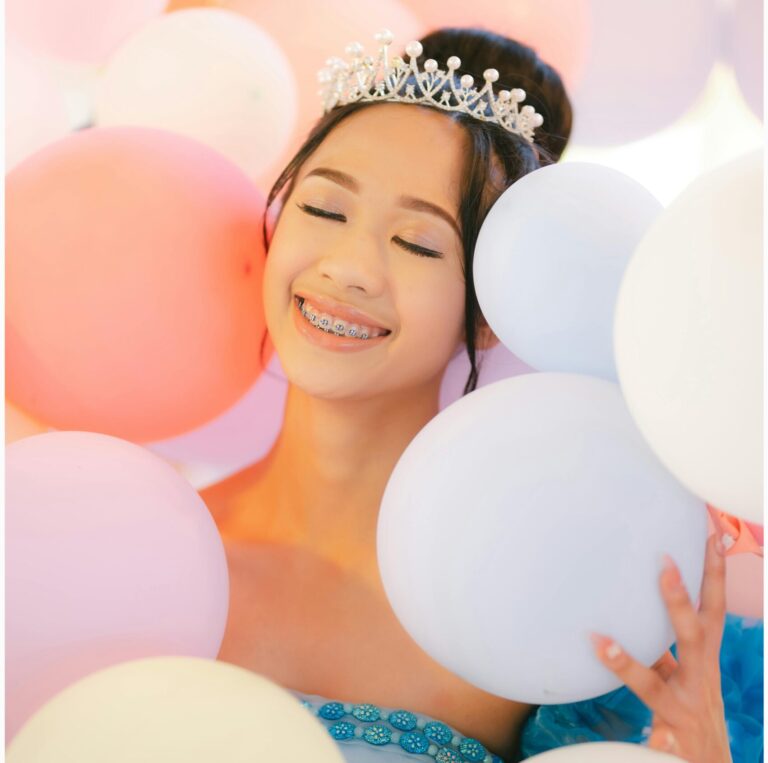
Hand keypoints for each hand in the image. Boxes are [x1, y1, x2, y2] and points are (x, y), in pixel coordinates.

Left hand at [590, 530, 733, 761]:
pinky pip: (663, 746)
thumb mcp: (684, 679)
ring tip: (599, 641)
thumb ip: (662, 653)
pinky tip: (653, 739)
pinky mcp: (675, 747)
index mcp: (702, 663)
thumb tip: (634, 617)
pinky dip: (658, 742)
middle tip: (664, 563)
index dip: (714, 574)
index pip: (710, 611)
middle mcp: (699, 684)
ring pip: (656, 687)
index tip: (712, 535)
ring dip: (628, 663)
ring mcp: (686, 715)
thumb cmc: (692, 718)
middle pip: (694, 635)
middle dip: (678, 600)